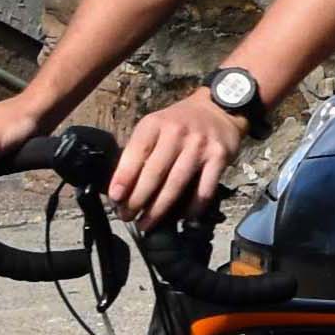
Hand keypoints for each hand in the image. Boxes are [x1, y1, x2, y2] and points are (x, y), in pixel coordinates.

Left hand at [112, 87, 247, 225]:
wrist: (218, 109)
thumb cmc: (179, 123)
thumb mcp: (155, 126)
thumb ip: (140, 151)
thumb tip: (122, 188)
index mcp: (156, 124)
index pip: (136, 152)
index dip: (123, 178)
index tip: (115, 198)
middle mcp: (177, 132)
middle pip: (154, 173)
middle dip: (137, 200)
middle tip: (127, 217)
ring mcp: (199, 146)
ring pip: (176, 184)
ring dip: (159, 209)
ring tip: (146, 224)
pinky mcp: (219, 158)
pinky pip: (204, 190)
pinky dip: (192, 208)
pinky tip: (181, 219)